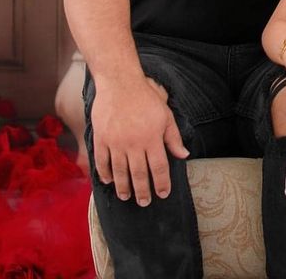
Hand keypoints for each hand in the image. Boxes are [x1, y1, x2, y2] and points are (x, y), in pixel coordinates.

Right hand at [91, 75, 188, 205]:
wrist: (119, 83)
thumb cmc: (145, 98)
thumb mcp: (165, 115)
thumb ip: (173, 137)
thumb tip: (184, 155)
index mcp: (152, 138)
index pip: (159, 168)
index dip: (162, 183)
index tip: (163, 194)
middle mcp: (134, 144)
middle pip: (139, 174)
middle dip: (142, 191)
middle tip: (144, 203)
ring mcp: (115, 142)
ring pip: (119, 172)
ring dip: (123, 187)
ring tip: (126, 197)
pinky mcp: (101, 138)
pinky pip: (102, 161)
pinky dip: (105, 173)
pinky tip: (109, 181)